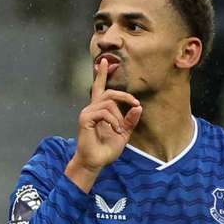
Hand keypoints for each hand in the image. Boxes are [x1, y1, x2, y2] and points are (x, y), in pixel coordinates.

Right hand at [65, 58, 141, 192]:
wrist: (96, 162)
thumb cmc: (106, 149)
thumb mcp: (123, 134)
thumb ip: (130, 121)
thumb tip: (138, 107)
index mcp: (99, 110)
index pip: (99, 88)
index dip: (102, 74)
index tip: (105, 61)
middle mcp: (91, 108)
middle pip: (108, 92)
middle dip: (124, 95)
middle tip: (134, 102)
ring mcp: (87, 112)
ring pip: (108, 103)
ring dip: (119, 115)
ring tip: (119, 129)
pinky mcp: (85, 119)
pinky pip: (104, 112)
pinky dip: (113, 120)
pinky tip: (115, 129)